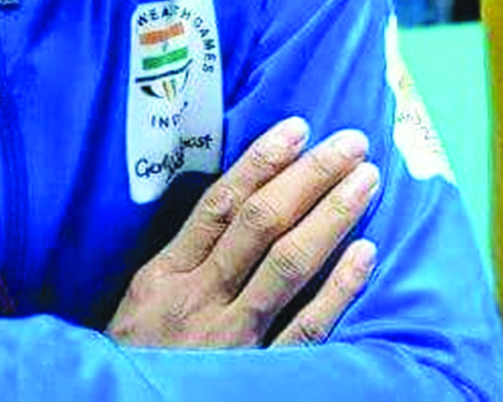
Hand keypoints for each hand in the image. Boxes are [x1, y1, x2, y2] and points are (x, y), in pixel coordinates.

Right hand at [108, 117, 379, 348]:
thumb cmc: (136, 354)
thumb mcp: (141, 298)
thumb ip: (182, 256)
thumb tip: (232, 199)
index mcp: (166, 273)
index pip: (220, 204)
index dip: (261, 162)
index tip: (297, 128)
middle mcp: (200, 296)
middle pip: (261, 223)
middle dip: (309, 176)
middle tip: (350, 142)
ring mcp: (233, 336)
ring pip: (287, 265)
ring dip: (331, 215)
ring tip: (366, 179)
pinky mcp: (259, 373)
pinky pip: (306, 329)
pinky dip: (337, 289)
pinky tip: (365, 253)